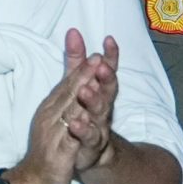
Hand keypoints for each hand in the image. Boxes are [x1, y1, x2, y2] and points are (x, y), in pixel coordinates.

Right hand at [7, 48, 100, 183]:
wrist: (34, 180)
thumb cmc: (49, 147)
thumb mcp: (57, 119)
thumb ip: (66, 97)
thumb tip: (79, 77)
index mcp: (52, 107)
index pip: (68, 84)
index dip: (83, 69)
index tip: (98, 53)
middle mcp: (51, 117)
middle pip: (69, 94)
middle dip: (83, 77)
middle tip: (97, 60)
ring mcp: (54, 135)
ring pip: (69, 114)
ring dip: (80, 100)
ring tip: (90, 86)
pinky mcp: (59, 154)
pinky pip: (68, 141)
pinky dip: (76, 132)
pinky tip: (82, 124)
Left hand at [59, 27, 119, 172]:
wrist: (84, 152)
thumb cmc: (83, 113)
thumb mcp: (78, 85)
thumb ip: (76, 62)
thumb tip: (72, 32)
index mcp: (100, 90)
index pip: (107, 70)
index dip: (110, 56)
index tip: (109, 40)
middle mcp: (103, 106)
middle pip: (108, 90)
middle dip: (106, 77)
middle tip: (101, 65)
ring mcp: (99, 125)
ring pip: (100, 113)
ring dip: (94, 101)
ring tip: (85, 91)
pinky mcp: (90, 145)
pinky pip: (89, 137)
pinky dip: (82, 130)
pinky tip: (75, 123)